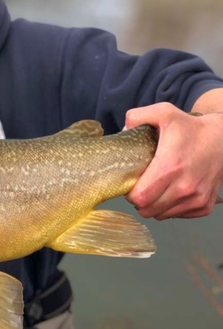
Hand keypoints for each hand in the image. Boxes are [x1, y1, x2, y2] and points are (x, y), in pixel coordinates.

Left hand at [124, 103, 222, 219]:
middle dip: (139, 200)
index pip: (140, 197)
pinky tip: (171, 192)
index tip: (132, 183)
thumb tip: (123, 129)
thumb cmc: (191, 128)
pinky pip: (177, 215)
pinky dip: (170, 208)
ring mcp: (196, 198)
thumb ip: (137, 116)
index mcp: (170, 167)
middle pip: (148, 210)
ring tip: (155, 188)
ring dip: (154, 205)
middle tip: (141, 186)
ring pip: (161, 215)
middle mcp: (185, 187)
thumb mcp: (164, 113)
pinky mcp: (204, 205)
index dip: (130, 193)